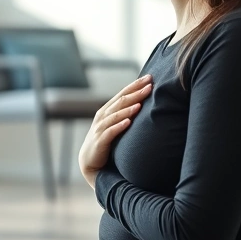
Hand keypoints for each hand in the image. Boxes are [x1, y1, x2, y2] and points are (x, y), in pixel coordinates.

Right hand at [79, 74, 152, 188]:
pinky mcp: (100, 141)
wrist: (90, 161)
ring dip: (128, 109)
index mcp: (107, 110)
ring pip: (115, 115)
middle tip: (150, 86)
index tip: (149, 78)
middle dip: (135, 93)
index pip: (122, 94)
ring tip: (140, 104)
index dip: (135, 85)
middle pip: (120, 101)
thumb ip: (124, 113)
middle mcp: (103, 116)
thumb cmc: (106, 140)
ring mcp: (100, 128)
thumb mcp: (114, 124)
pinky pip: (110, 132)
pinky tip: (128, 122)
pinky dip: (119, 126)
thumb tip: (144, 102)